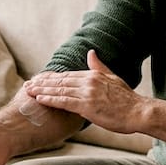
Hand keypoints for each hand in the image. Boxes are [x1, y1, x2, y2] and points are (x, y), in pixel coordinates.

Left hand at [25, 50, 144, 134]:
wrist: (138, 112)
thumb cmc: (127, 99)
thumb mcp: (112, 77)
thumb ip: (99, 66)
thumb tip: (91, 52)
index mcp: (93, 75)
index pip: (67, 75)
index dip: (51, 77)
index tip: (38, 78)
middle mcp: (88, 81)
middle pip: (59, 81)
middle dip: (42, 82)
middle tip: (28, 84)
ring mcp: (87, 93)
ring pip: (59, 90)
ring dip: (42, 90)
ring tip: (29, 91)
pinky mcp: (86, 106)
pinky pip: (64, 102)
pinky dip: (50, 100)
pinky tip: (40, 99)